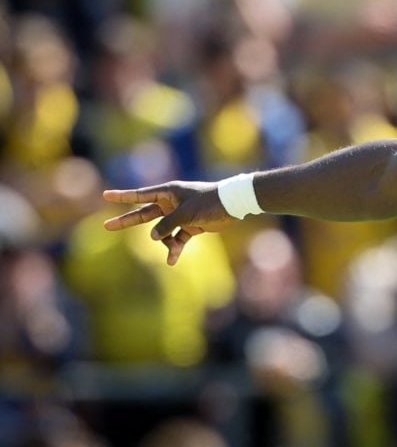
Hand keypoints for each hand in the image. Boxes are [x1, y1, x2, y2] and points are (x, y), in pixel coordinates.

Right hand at [103, 182, 237, 265]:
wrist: (233, 205)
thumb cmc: (209, 203)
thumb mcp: (186, 214)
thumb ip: (166, 225)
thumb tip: (152, 238)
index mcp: (168, 192)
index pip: (140, 195)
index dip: (122, 196)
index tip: (106, 195)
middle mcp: (171, 203)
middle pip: (144, 214)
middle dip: (127, 221)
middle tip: (106, 226)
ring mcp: (179, 215)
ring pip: (162, 231)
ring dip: (164, 242)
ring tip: (172, 252)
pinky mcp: (190, 226)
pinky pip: (176, 239)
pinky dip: (174, 249)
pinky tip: (172, 261)